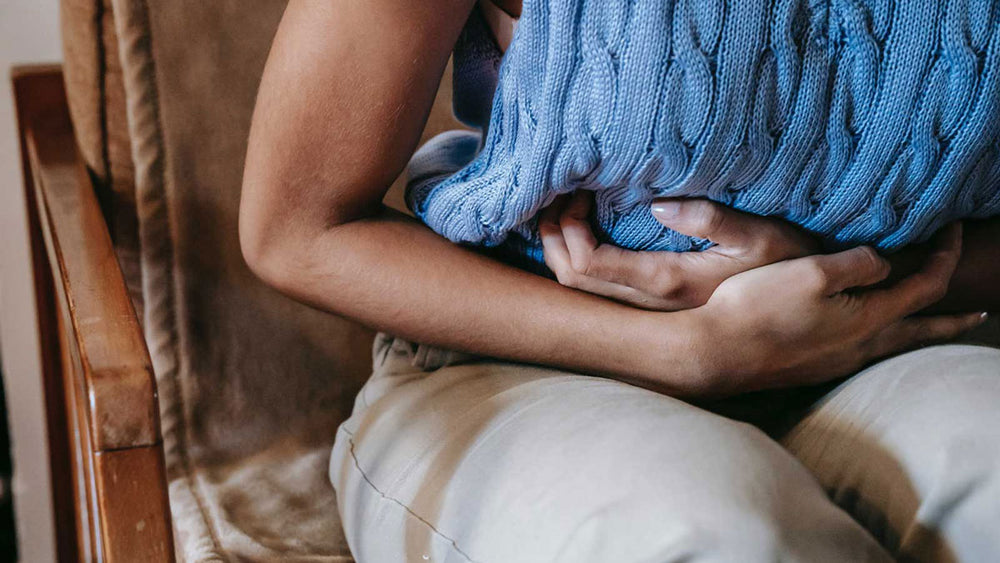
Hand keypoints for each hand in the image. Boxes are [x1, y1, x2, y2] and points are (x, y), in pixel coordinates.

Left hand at [539, 191, 818, 310]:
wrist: (805, 309)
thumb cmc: (789, 265)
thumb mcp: (763, 235)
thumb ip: (713, 220)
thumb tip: (658, 206)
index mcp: (667, 282)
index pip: (589, 264)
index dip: (568, 230)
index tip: (577, 191)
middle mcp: (650, 304)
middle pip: (572, 280)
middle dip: (553, 236)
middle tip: (557, 194)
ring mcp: (650, 309)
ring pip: (580, 289)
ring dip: (561, 248)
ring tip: (563, 208)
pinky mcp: (654, 305)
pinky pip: (598, 288)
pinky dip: (577, 258)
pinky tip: (583, 231)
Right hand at [689, 223, 986, 395]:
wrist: (715, 353)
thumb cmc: (759, 308)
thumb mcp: (812, 271)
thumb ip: (857, 263)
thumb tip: (882, 263)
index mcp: (868, 319)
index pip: (926, 285)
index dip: (945, 255)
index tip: (953, 229)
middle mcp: (860, 346)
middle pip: (921, 331)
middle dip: (952, 320)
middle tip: (979, 314)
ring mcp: (835, 361)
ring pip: (892, 344)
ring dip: (917, 331)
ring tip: (928, 325)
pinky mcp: (811, 367)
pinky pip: (863, 351)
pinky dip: (882, 338)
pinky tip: (865, 335)